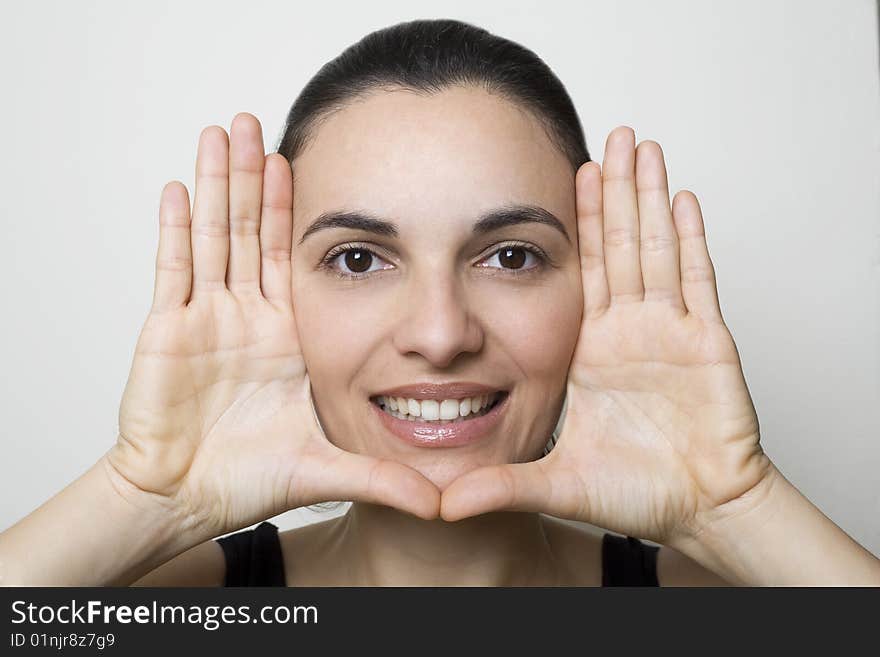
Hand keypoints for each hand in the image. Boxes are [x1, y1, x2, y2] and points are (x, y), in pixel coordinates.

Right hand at [109, 113, 438, 538]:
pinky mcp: (168, 333)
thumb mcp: (324, 468)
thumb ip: (379, 480)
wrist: (189, 500)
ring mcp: (207, 320)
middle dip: (255, 177)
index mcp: (288, 336)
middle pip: (252, 232)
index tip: (305, 160)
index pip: (293, 258)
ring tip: (223, 131)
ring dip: (219, 185)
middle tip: (259, 121)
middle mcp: (249, 319)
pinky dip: (176, 228)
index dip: (295, 209)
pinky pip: (174, 271)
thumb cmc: (248, 480)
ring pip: (214, 237)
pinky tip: (181, 186)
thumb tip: (442, 503)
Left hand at [441, 126, 774, 544]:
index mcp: (595, 351)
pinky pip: (699, 282)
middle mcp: (633, 332)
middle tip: (612, 135)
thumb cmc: (638, 494)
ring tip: (643, 147)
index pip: (585, 271)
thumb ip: (502, 487)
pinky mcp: (709, 345)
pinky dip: (692, 240)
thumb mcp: (557, 483)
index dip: (582, 222)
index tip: (571, 173)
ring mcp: (672, 333)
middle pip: (623, 245)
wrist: (699, 512)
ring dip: (650, 198)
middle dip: (617, 190)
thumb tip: (438, 507)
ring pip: (658, 250)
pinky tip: (684, 198)